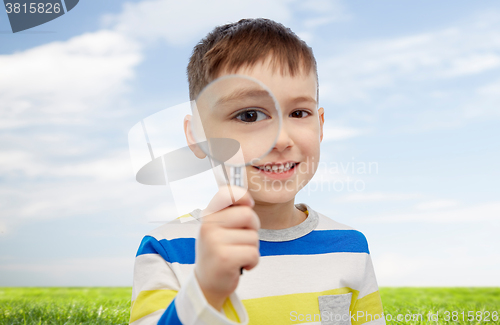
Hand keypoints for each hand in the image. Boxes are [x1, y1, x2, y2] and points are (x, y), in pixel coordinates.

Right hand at [194, 185, 260, 310]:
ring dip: (251, 249)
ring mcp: (215, 242)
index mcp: (208, 215)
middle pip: (248, 214)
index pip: (226, 193)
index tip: (248, 204)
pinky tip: (241, 265)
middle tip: (241, 240)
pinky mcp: (225, 258)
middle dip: (253, 229)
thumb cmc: (219, 252)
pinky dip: (253, 262)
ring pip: (253, 237)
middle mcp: (208, 225)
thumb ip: (231, 212)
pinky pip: (254, 253)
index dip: (242, 196)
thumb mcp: (219, 228)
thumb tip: (248, 199)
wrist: (207, 283)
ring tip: (237, 255)